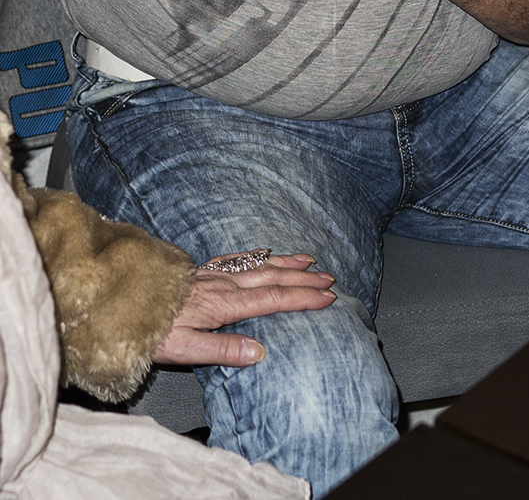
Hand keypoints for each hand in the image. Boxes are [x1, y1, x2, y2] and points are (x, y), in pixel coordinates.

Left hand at [152, 252, 336, 366]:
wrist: (119, 301)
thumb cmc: (150, 330)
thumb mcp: (184, 351)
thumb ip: (222, 351)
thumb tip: (259, 353)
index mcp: (223, 304)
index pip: (273, 299)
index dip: (303, 298)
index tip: (328, 298)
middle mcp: (223, 284)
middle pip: (272, 278)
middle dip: (303, 278)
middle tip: (330, 278)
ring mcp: (213, 273)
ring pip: (259, 264)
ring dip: (287, 262)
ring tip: (309, 261)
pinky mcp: (202, 269)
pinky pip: (239, 258)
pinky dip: (260, 256)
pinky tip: (266, 254)